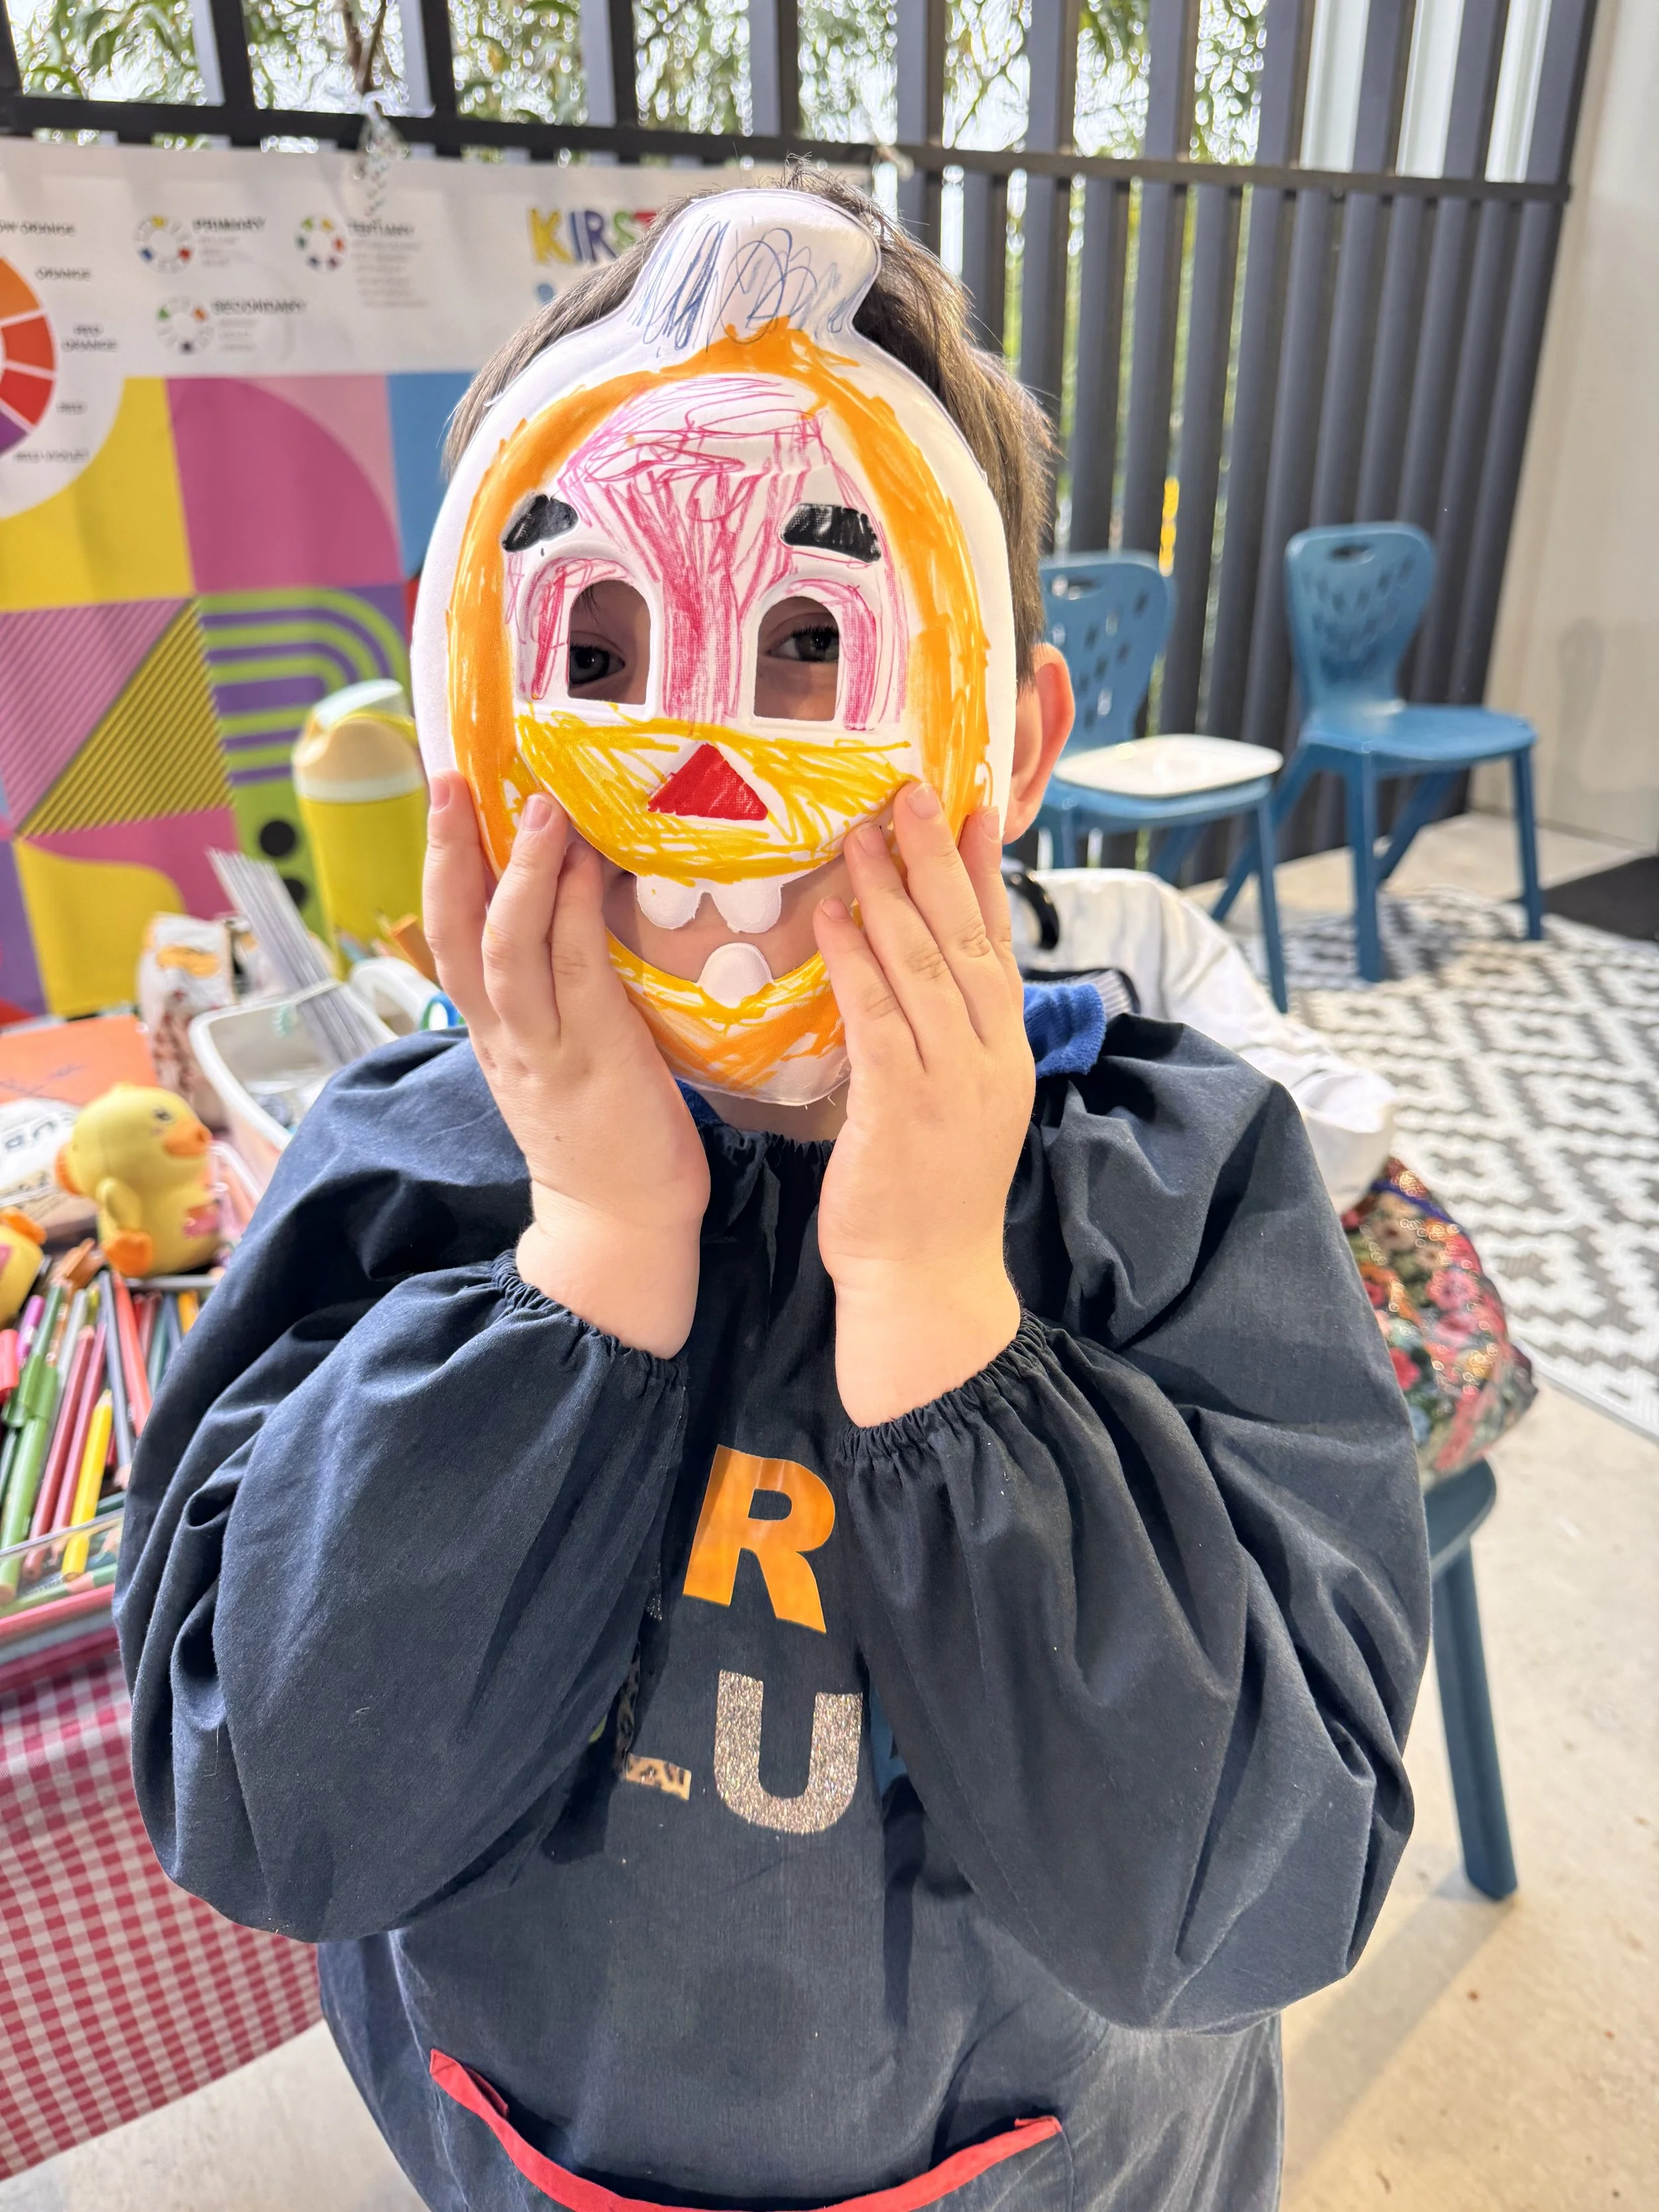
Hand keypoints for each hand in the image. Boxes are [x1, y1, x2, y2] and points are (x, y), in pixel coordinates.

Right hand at [423, 776, 708, 1355]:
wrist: (617, 1230)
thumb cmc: (603, 1142)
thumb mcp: (555, 1065)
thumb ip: (550, 1004)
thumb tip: (568, 927)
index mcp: (492, 1033)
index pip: (449, 938)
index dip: (442, 867)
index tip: (446, 802)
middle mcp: (503, 1035)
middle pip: (454, 930)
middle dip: (449, 851)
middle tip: (450, 779)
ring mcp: (544, 1047)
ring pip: (507, 946)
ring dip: (518, 871)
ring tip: (536, 808)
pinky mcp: (596, 1058)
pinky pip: (574, 971)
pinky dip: (572, 913)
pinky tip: (585, 866)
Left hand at [812, 783, 1030, 1424]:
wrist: (927, 1285)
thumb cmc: (925, 1196)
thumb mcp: (950, 1104)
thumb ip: (939, 1038)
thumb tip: (913, 971)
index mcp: (1005, 1052)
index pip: (997, 943)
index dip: (981, 872)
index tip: (970, 806)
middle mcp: (991, 1056)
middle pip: (967, 938)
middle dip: (938, 860)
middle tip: (911, 792)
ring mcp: (955, 1081)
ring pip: (926, 967)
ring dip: (891, 894)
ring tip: (861, 834)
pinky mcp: (906, 1107)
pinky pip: (881, 1018)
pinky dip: (858, 962)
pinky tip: (834, 915)